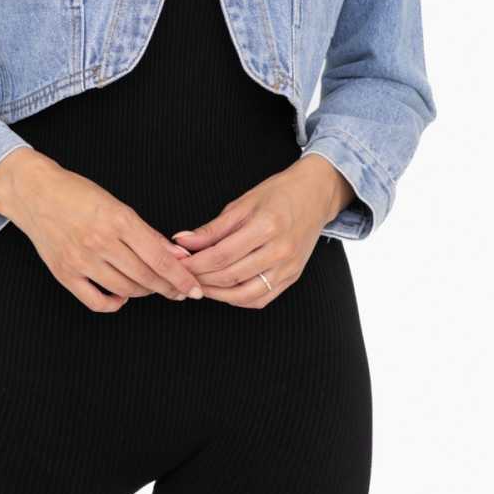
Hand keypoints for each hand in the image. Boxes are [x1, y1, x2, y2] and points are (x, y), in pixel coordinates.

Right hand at [0, 148, 204, 312]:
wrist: (34, 193)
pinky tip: (122, 296)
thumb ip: (146, 233)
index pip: (160, 258)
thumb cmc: (77, 194)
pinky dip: (114, 304)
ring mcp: (80, 260)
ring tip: (152, 287)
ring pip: (125, 290)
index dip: (181, 277)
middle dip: (169, 288)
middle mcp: (100, 241)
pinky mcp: (64, 274)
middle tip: (180, 292)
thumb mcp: (117, 205)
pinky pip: (96, 302)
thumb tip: (176, 255)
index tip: (195, 288)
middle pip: (146, 277)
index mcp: (118, 219)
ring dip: (145, 293)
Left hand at [168, 157, 354, 307]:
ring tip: (199, 286)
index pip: (221, 255)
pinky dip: (238, 300)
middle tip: (182, 275)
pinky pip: (262, 299)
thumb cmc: (279, 193)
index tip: (178, 263)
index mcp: (266, 226)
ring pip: (245, 294)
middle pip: (231, 275)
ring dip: (217, 294)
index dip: (195, 263)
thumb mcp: (243, 203)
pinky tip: (224, 291)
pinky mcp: (293, 277)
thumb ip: (213, 228)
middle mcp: (280, 250)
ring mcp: (289, 267)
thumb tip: (183, 241)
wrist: (315, 195)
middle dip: (201, 279)